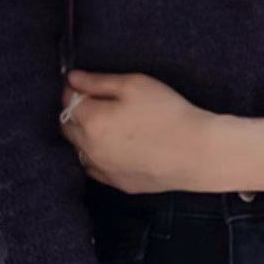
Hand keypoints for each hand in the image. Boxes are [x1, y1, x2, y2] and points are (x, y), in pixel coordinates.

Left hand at [58, 70, 216, 193]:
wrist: (196, 153)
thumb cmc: (167, 113)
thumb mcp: (134, 84)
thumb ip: (98, 81)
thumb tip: (72, 79)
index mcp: (92, 120)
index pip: (67, 101)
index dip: (73, 89)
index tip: (83, 83)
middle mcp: (89, 148)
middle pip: (67, 127)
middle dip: (75, 112)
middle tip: (96, 102)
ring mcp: (103, 169)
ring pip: (79, 150)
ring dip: (84, 136)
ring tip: (108, 125)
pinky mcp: (118, 184)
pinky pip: (95, 169)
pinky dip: (97, 156)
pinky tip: (115, 147)